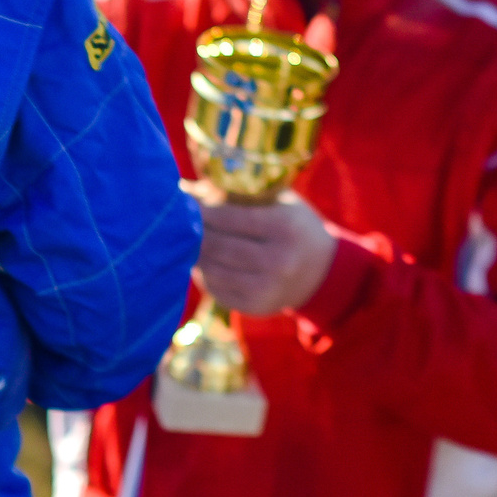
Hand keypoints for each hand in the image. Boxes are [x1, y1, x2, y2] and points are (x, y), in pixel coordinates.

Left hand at [187, 179, 336, 317]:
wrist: (322, 272)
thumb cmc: (294, 226)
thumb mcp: (278, 202)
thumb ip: (236, 193)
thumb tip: (184, 188)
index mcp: (284, 227)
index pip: (228, 217)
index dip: (201, 209)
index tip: (182, 201)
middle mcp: (277, 261)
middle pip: (217, 245)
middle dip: (192, 231)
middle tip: (174, 220)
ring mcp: (266, 289)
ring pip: (212, 269)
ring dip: (193, 253)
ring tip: (183, 239)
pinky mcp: (255, 308)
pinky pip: (216, 289)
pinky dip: (202, 273)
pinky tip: (200, 261)